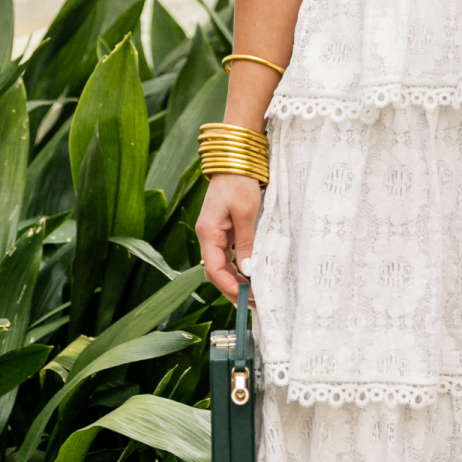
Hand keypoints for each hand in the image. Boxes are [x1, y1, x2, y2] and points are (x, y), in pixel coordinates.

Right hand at [195, 174, 261, 302]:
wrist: (236, 158)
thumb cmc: (239, 181)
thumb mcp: (246, 212)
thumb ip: (246, 243)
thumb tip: (248, 272)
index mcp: (208, 232)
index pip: (213, 269)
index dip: (228, 286)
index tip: (245, 298)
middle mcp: (208, 235)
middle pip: (215, 271)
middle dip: (232, 288)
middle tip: (252, 302)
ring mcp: (215, 232)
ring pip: (221, 264)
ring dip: (235, 279)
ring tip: (253, 293)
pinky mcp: (224, 228)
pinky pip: (227, 254)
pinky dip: (236, 267)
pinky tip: (249, 275)